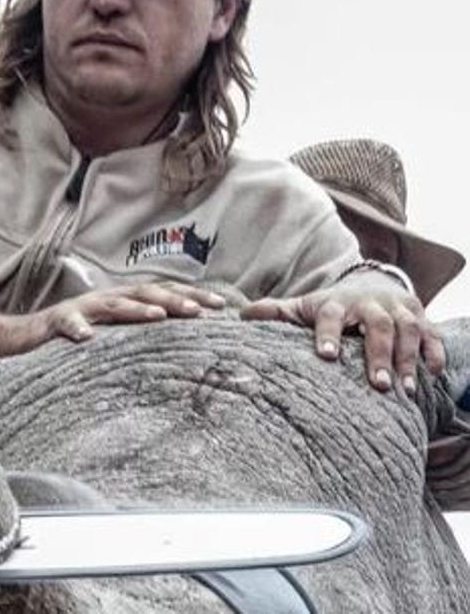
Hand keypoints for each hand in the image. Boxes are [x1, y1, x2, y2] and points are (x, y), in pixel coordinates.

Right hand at [32, 282, 226, 342]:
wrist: (26, 337)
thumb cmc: (75, 339)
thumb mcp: (114, 335)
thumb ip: (141, 335)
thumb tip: (184, 347)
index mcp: (124, 302)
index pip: (163, 293)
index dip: (192, 297)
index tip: (222, 307)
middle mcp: (107, 299)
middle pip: (144, 293)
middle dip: (173, 300)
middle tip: (201, 312)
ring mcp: (82, 308)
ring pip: (113, 305)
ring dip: (136, 309)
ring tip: (158, 316)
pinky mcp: (57, 322)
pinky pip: (68, 324)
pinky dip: (77, 329)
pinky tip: (87, 339)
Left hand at [240, 273, 443, 393]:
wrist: (369, 285)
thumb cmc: (329, 308)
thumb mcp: (302, 308)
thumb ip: (275, 313)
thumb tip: (240, 316)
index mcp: (335, 304)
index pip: (330, 316)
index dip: (328, 333)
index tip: (326, 356)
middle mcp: (369, 304)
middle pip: (377, 325)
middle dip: (377, 354)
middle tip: (377, 385)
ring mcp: (397, 309)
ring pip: (407, 330)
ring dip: (407, 358)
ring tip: (406, 389)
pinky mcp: (420, 316)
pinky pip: (432, 334)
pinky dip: (434, 352)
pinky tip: (433, 373)